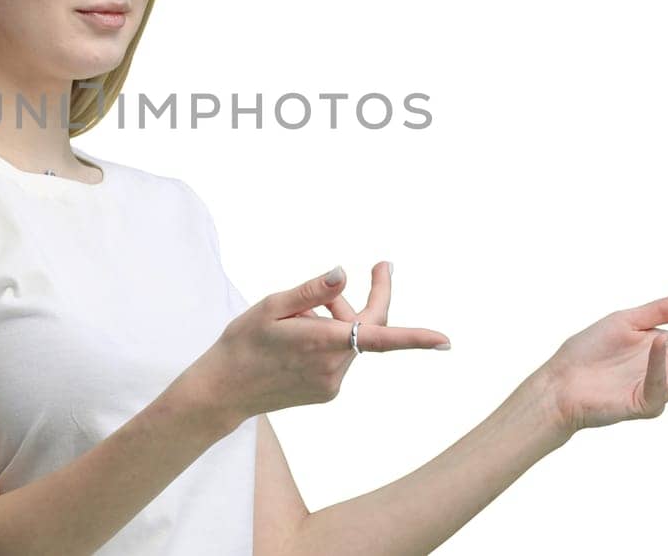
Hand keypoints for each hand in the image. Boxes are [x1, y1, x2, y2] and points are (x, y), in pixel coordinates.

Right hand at [192, 263, 451, 422]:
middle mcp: (333, 368)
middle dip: (357, 302)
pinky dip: (330, 341)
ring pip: (353, 343)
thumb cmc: (243, 342)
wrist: (222, 391)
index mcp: (322, 343)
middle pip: (366, 328)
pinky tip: (297, 340)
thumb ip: (310, 291)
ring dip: (338, 322)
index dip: (416, 338)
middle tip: (353, 276)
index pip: (380, 337)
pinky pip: (341, 358)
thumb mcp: (270, 306)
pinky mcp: (327, 393)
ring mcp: (332, 384)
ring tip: (298, 315)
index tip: (445, 340)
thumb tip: (342, 274)